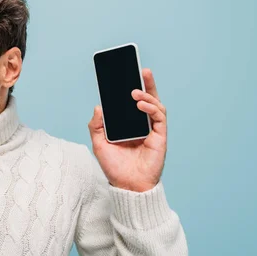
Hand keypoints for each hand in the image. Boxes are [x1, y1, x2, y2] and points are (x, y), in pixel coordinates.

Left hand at [88, 68, 166, 191]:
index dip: (130, 87)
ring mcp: (152, 130)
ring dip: (147, 95)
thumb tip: (99, 107)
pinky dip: (151, 108)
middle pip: (147, 99)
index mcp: (128, 125)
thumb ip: (96, 126)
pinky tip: (141, 104)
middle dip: (146, 83)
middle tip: (141, 69)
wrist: (127, 186)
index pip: (131, 102)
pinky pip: (159, 117)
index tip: (124, 74)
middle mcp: (141, 125)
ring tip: (135, 92)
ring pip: (155, 105)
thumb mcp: (99, 144)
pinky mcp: (160, 136)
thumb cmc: (115, 167)